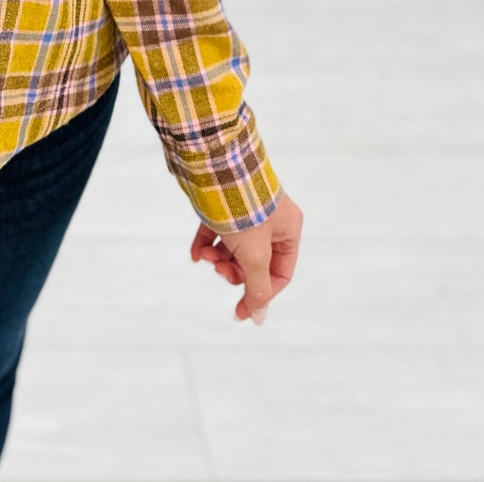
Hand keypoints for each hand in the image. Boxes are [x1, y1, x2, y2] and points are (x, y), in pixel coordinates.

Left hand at [190, 189, 302, 323]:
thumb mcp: (254, 254)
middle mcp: (270, 219)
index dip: (261, 294)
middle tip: (219, 270)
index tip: (240, 310)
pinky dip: (206, 244)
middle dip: (235, 271)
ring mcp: (246, 211)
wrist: (214, 166)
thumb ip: (257, 287)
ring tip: (204, 258)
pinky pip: (217, 231)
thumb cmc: (242, 208)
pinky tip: (196, 254)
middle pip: (256, 262)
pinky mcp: (224, 203)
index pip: (280, 273)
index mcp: (288, 228)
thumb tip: (258, 317)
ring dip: (219, 258)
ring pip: (235, 247)